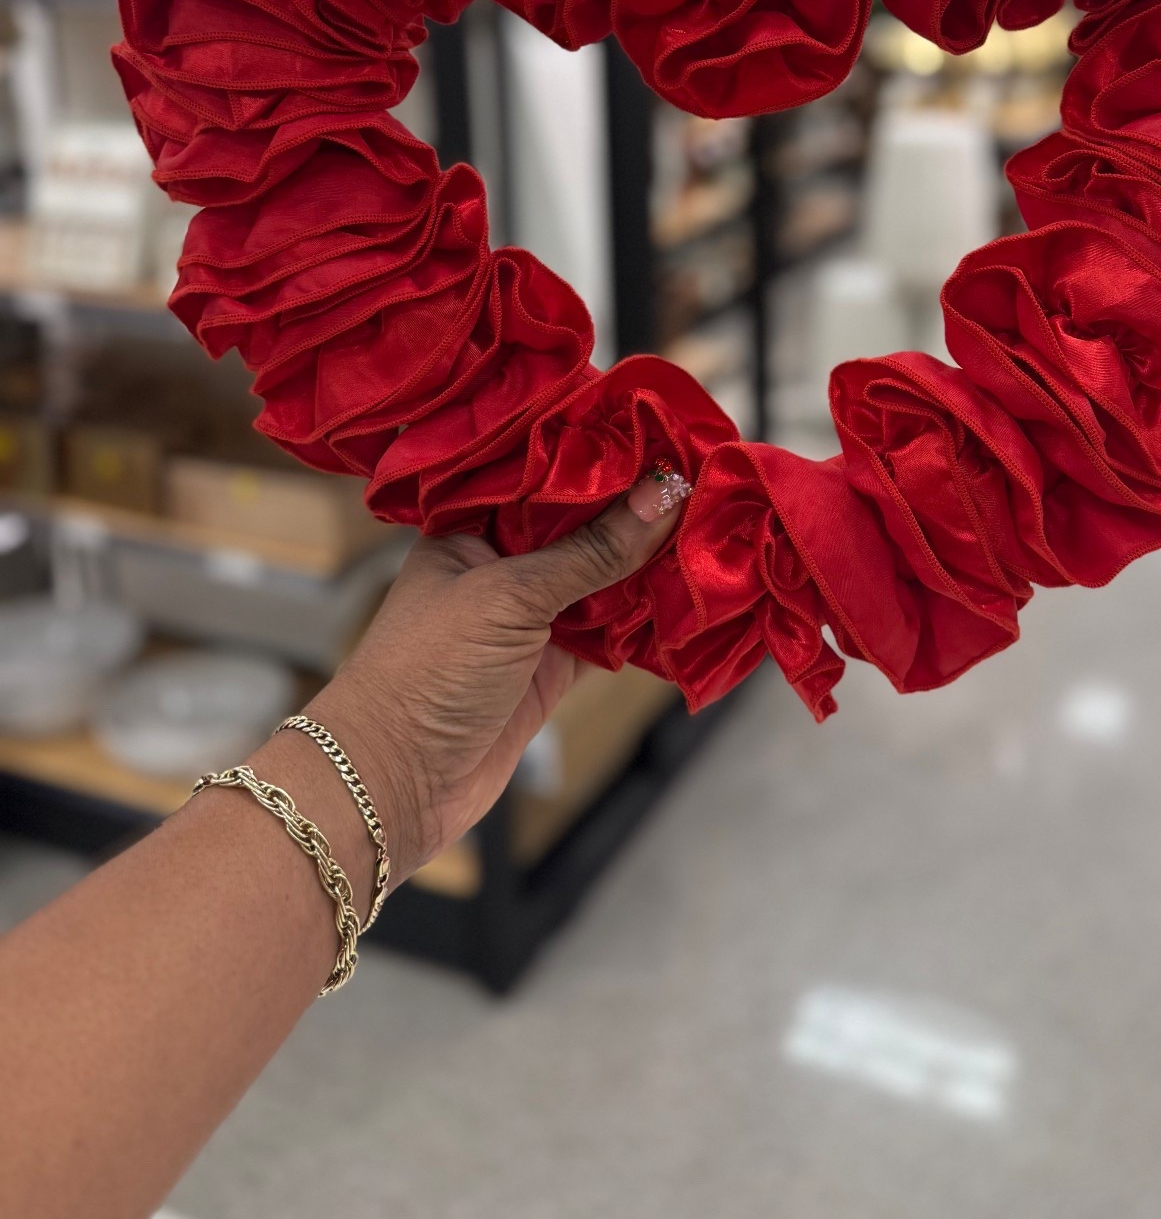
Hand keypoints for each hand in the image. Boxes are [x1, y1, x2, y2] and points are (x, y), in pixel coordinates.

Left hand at [299, 471, 690, 881]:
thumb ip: (591, 550)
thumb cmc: (426, 671)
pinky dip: (647, 620)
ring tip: (711, 528)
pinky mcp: (552, 667)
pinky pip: (611, 632)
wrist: (391, 785)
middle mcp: (501, 563)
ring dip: (649, 563)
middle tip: (706, 477)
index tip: (664, 433)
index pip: (545, 473)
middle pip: (582, 525)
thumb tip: (665, 494)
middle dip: (637, 509)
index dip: (601, 456)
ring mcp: (529, 618)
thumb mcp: (509, 596)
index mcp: (471, 525)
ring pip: (603, 578)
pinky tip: (690, 594)